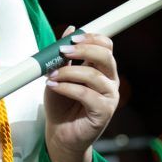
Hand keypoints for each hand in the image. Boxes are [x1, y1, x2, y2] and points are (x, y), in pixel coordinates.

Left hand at [43, 28, 119, 161]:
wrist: (59, 133)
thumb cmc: (60, 104)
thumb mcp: (59, 73)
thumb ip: (65, 54)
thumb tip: (70, 28)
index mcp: (102, 69)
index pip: (106, 46)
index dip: (91, 38)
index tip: (71, 37)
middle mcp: (110, 81)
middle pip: (105, 57)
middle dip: (83, 50)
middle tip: (62, 51)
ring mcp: (109, 97)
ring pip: (93, 76)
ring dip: (68, 72)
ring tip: (51, 76)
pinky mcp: (104, 112)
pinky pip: (87, 95)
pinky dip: (67, 87)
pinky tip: (53, 86)